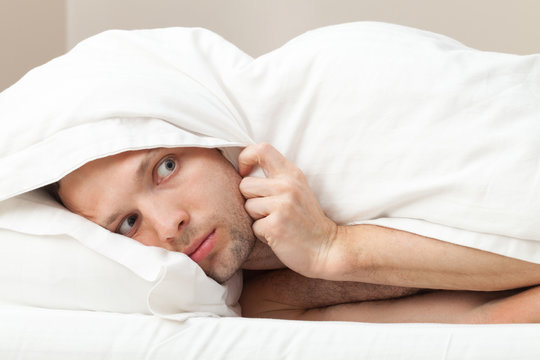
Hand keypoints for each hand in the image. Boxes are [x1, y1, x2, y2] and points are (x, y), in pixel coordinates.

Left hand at [238, 143, 337, 277]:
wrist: (327, 248)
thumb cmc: (306, 220)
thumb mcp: (298, 189)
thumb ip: (277, 177)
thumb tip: (244, 170)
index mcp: (292, 174)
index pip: (262, 149)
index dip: (246, 157)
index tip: (245, 172)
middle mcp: (288, 186)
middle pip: (245, 184)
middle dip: (251, 200)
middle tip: (270, 211)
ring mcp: (282, 206)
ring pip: (247, 206)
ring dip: (257, 218)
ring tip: (276, 222)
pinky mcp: (275, 225)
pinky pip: (253, 227)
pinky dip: (263, 234)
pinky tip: (279, 235)